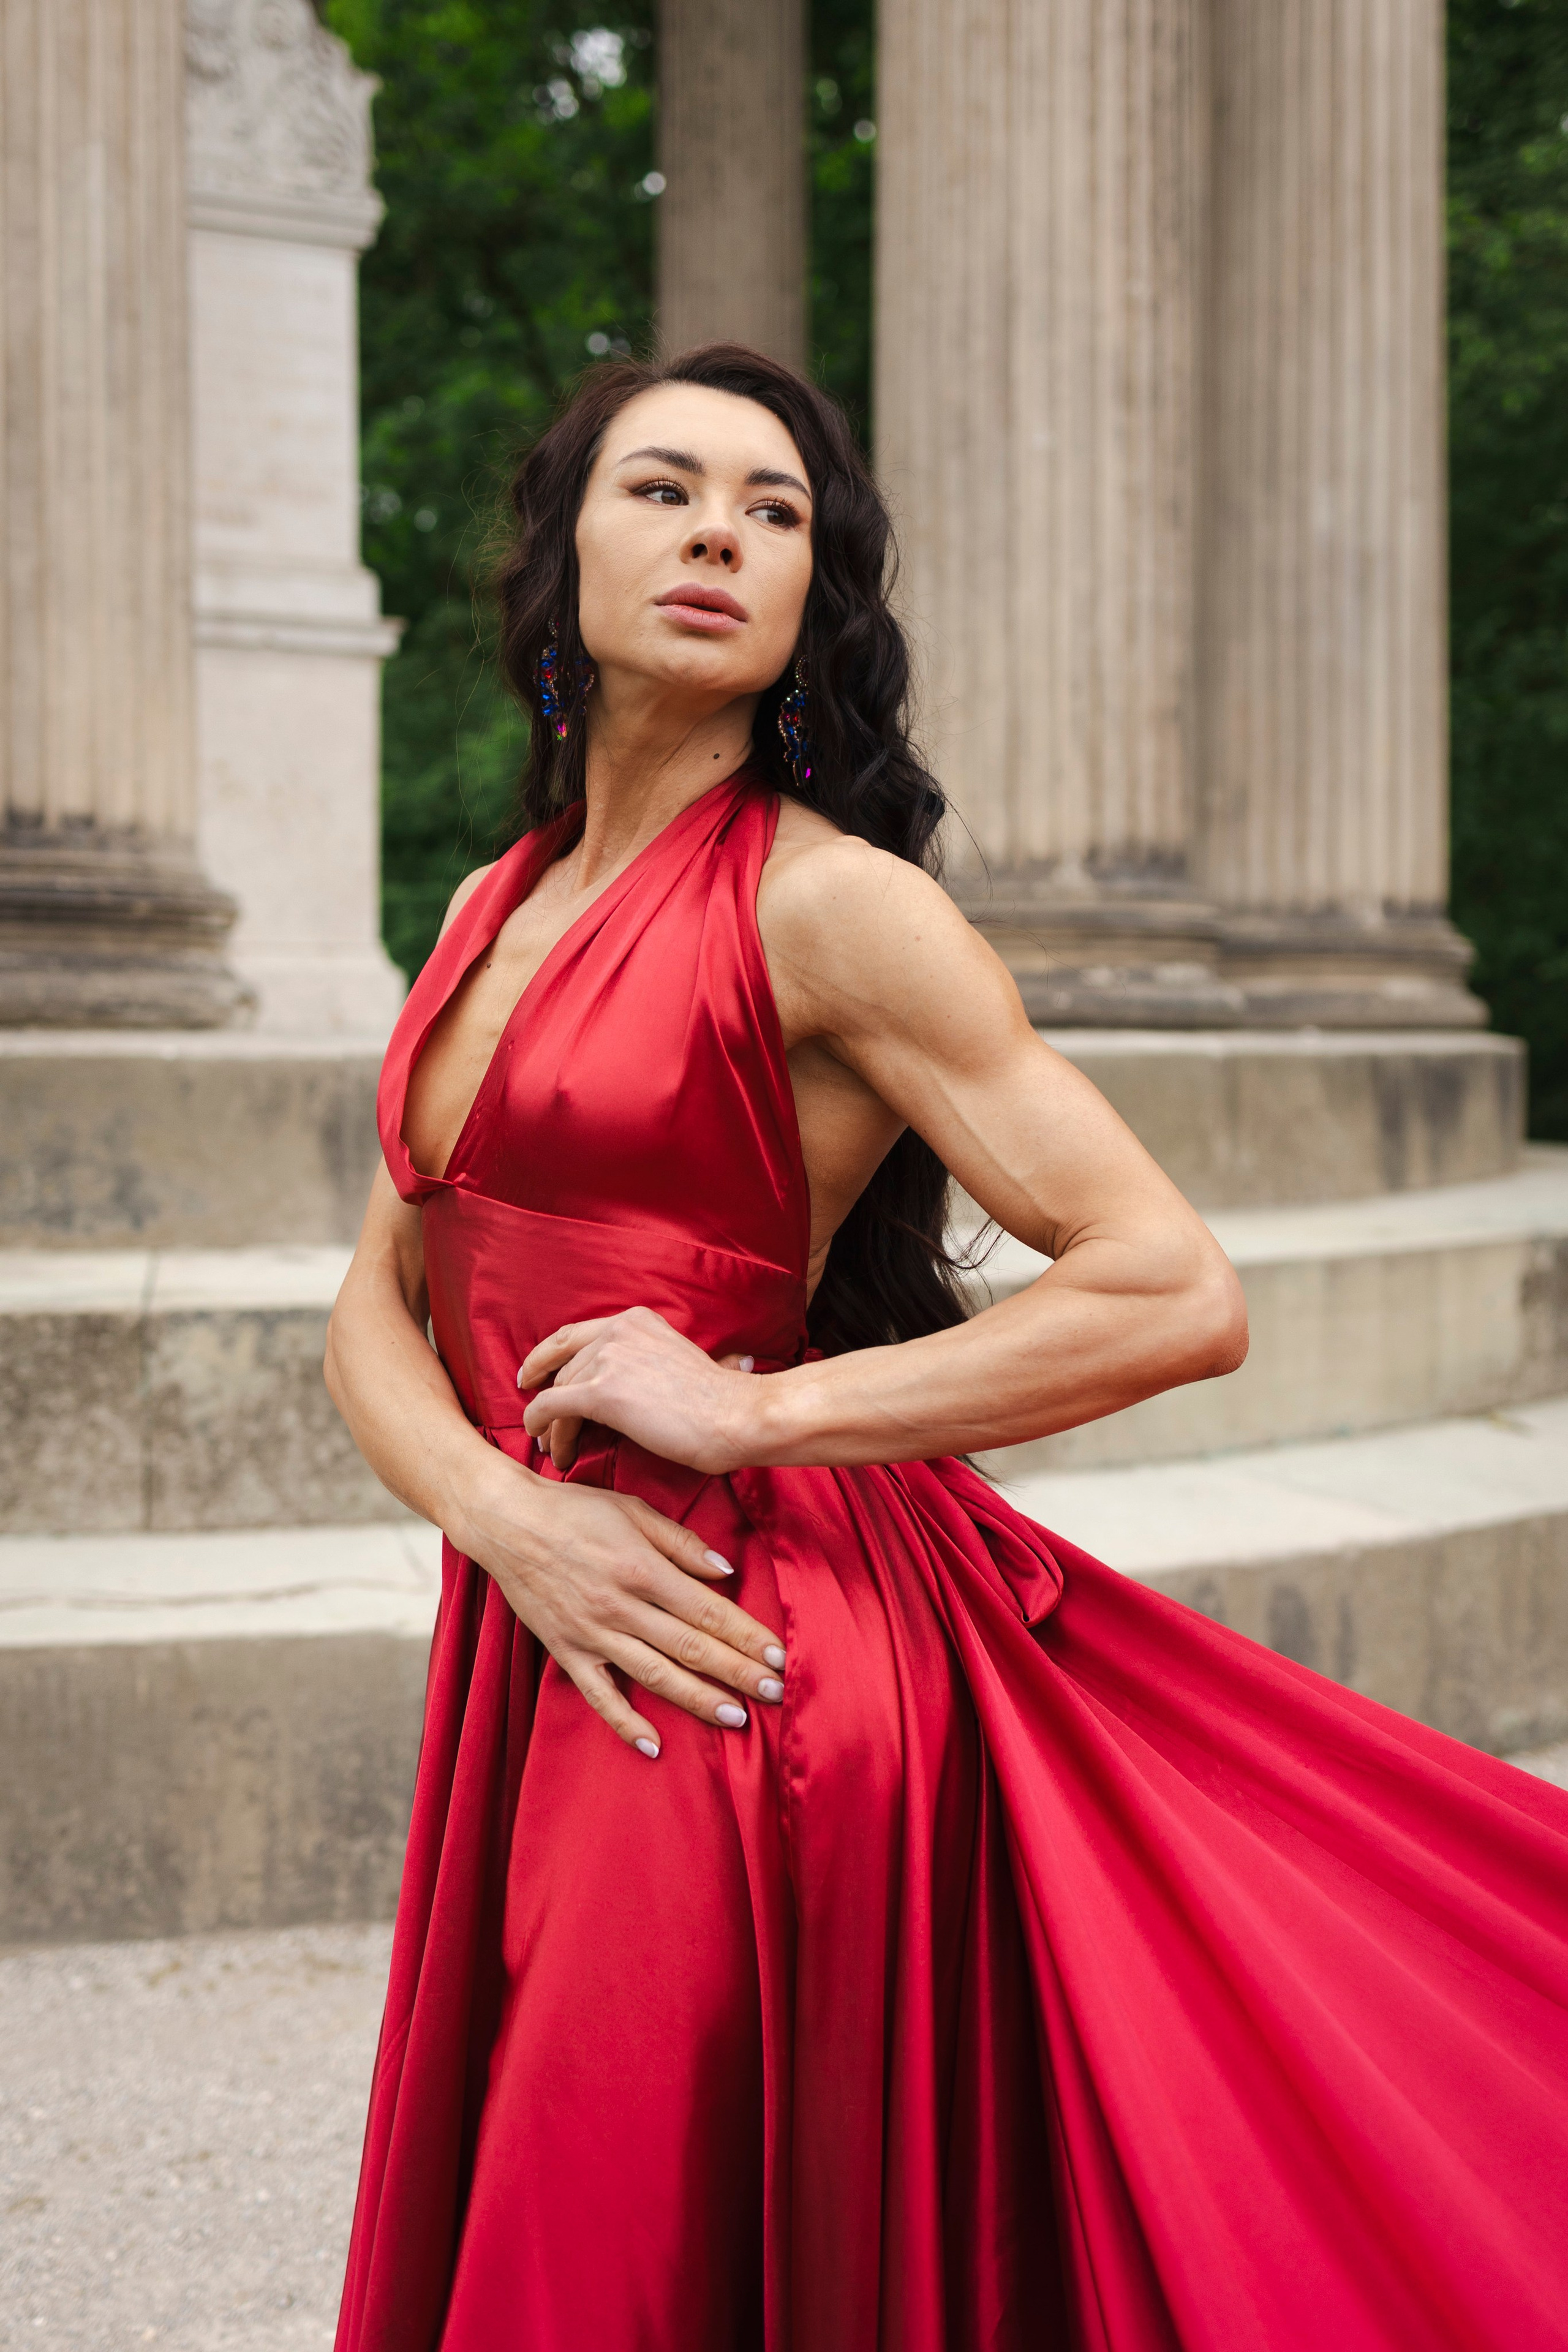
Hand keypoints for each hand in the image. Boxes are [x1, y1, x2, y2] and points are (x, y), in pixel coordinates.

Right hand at [452, 1450, 785, 1754]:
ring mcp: (592, 1634)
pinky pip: (599, 1695)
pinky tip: (653, 1745)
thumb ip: (682, 1543)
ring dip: (697, 1700)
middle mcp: (621, 1607)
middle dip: (737, 1672)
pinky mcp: (567, 1651)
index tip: (778, 1655)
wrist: (506, 1522)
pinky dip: (625, 1723)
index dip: (746, 1635)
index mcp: (642, 1569)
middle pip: (690, 1647)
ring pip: (654, 1675)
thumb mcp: (633, 1511)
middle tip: (776, 1693)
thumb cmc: (574, 1510)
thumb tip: (725, 1571)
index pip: (707, 1610)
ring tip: (736, 1718)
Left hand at [519, 1307, 762, 1474]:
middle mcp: (617, 1331)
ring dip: (551, 1425)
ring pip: (557, 1392)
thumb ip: (643, 1361)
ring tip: (555, 1451)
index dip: (545, 1357)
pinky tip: (545, 1443)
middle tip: (542, 1428)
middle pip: (564, 1368)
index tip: (531, 1376)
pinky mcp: (602, 1392)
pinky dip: (541, 1426)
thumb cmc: (717, 1401)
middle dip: (547, 1399)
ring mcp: (608, 1358)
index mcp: (635, 1320)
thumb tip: (622, 1386)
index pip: (573, 1335)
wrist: (735, 1416)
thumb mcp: (675, 1360)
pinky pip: (552, 1407)